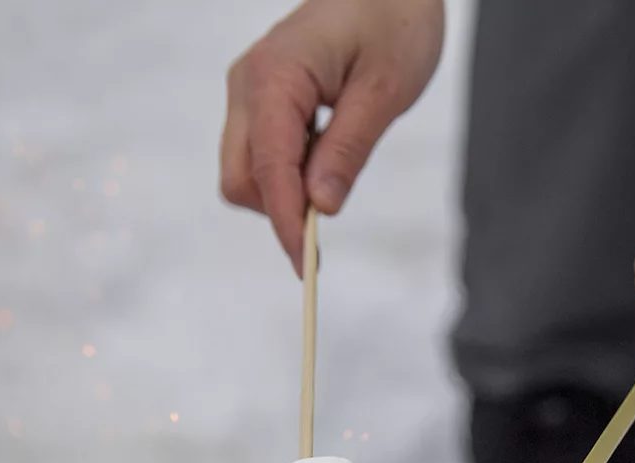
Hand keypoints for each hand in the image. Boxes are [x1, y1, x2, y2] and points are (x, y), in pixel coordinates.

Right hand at [221, 0, 443, 271]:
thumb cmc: (394, 23)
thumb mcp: (384, 91)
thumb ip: (349, 149)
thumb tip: (320, 209)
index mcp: (274, 78)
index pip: (268, 169)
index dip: (285, 223)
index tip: (307, 267)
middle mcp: (248, 84)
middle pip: (240, 178)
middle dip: (278, 212)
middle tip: (327, 231)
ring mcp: (250, 90)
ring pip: (246, 170)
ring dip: (285, 192)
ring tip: (339, 167)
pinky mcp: (263, 98)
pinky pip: (262, 153)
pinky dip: (289, 174)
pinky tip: (327, 158)